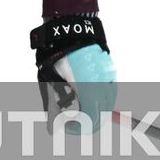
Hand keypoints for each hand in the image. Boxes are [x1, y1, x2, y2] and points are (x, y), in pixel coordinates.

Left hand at [30, 14, 116, 133]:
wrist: (67, 29)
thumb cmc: (54, 57)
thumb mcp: (49, 82)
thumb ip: (53, 107)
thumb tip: (51, 130)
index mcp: (87, 89)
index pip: (90, 120)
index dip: (78, 128)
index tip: (68, 127)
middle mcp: (102, 84)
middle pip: (101, 114)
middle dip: (86, 120)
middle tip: (72, 119)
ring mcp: (109, 75)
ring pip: (108, 102)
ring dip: (96, 108)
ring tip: (78, 103)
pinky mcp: (111, 68)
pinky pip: (109, 89)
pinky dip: (100, 95)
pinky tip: (87, 91)